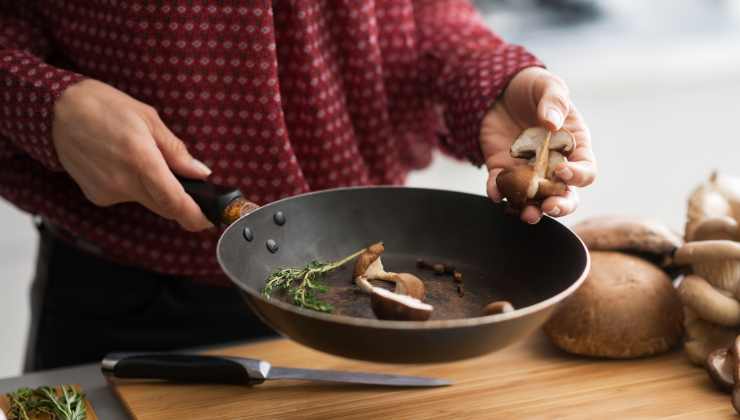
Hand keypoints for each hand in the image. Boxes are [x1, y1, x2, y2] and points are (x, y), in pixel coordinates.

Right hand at [52, 79, 212, 230]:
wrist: (55, 111)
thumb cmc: (103, 107)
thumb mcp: (148, 119)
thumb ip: (176, 151)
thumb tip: (201, 172)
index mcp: (141, 160)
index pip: (174, 201)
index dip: (195, 216)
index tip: (209, 221)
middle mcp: (124, 182)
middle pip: (164, 207)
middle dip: (181, 203)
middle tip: (191, 191)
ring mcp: (108, 192)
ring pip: (146, 201)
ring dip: (155, 189)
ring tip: (140, 157)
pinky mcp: (97, 197)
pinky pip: (127, 197)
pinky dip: (133, 185)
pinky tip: (121, 164)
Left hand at [481, 67, 596, 223]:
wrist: (498, 90)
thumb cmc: (532, 87)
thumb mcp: (547, 86)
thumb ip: (553, 101)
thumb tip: (551, 123)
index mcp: (573, 146)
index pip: (586, 170)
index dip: (578, 175)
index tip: (561, 169)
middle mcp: (553, 164)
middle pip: (565, 195)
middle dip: (560, 205)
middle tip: (548, 207)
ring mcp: (528, 171)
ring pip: (535, 200)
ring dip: (531, 211)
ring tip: (526, 215)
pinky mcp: (502, 170)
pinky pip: (502, 190)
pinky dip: (499, 195)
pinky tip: (496, 194)